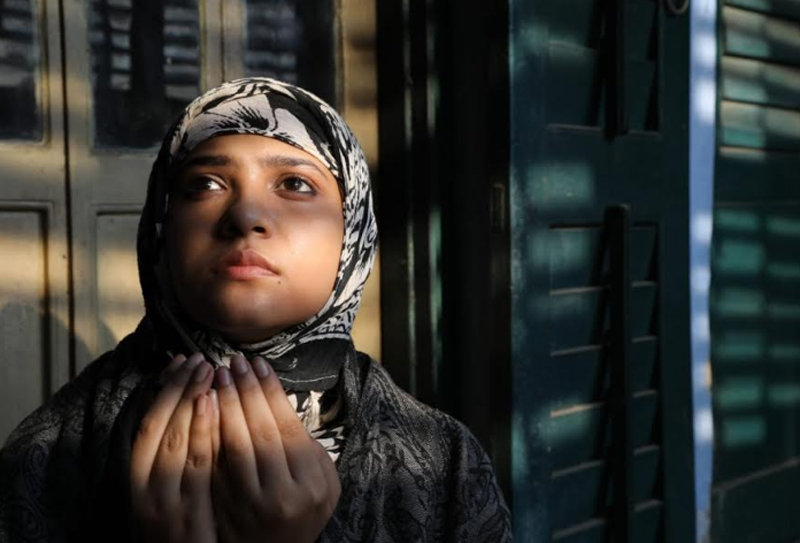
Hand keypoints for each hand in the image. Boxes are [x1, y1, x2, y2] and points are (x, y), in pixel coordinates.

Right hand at [130, 353, 217, 542]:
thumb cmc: (182, 524)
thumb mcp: (169, 487)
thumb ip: (176, 451)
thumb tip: (195, 399)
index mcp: (137, 479)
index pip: (148, 424)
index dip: (165, 390)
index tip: (182, 361)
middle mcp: (145, 489)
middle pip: (161, 427)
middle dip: (181, 388)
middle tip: (202, 358)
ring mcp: (166, 504)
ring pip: (177, 441)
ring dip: (193, 401)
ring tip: (212, 370)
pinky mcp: (190, 515)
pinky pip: (197, 465)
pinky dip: (203, 432)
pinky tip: (213, 403)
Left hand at [212, 355, 340, 542]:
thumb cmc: (304, 508)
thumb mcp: (324, 480)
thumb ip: (309, 446)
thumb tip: (279, 403)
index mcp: (311, 483)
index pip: (287, 427)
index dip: (271, 392)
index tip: (258, 364)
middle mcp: (282, 495)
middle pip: (260, 432)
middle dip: (245, 392)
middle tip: (233, 362)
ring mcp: (250, 506)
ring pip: (234, 446)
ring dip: (225, 406)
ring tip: (217, 377)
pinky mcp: (225, 511)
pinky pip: (214, 465)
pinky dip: (208, 432)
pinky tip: (204, 407)